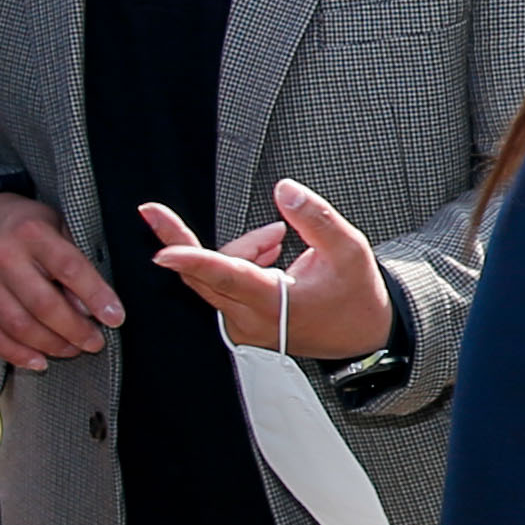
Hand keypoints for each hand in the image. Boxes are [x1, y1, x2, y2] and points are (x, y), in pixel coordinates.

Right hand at [0, 191, 120, 370]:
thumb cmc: (24, 225)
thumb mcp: (56, 225)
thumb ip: (75, 260)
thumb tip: (88, 308)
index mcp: (31, 232)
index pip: (70, 269)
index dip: (97, 297)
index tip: (115, 318)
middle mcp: (1, 256)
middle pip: (44, 305)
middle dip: (76, 331)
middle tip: (96, 342)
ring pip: (19, 326)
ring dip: (51, 345)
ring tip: (72, 350)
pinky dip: (18, 354)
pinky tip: (40, 361)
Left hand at [138, 181, 394, 360]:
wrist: (363, 334)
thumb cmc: (356, 295)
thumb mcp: (349, 249)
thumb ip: (315, 217)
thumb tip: (283, 190)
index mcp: (274, 304)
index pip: (226, 277)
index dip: (193, 260)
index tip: (162, 252)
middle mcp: (250, 320)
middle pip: (209, 272)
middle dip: (227, 243)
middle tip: (203, 221)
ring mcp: (242, 326)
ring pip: (215, 277)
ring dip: (242, 252)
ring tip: (280, 243)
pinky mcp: (239, 324)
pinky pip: (222, 286)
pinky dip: (241, 265)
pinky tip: (271, 259)